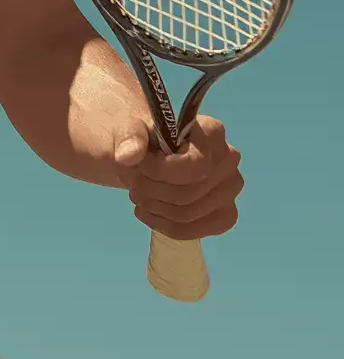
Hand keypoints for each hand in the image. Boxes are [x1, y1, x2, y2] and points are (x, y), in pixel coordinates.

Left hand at [113, 116, 243, 241]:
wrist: (151, 154)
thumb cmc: (145, 138)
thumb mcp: (130, 127)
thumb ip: (129, 136)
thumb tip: (128, 156)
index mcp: (213, 132)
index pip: (194, 167)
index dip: (160, 172)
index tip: (139, 166)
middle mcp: (229, 160)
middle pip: (188, 193)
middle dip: (151, 192)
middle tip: (133, 185)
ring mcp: (230, 189)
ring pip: (188, 213)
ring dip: (155, 208)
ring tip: (138, 196)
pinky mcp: (226, 214)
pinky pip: (195, 231)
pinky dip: (166, 226)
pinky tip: (149, 213)